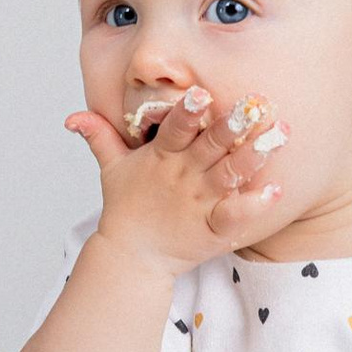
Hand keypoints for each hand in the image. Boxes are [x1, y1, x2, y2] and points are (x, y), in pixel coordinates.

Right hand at [65, 85, 289, 277]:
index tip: (202, 94)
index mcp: (161, 159)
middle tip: (255, 105)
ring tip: (278, 136)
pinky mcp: (213, 229)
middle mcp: (183, 178)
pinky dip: (254, 205)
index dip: (187, 113)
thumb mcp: (111, 169)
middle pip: (209, 147)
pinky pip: (236, 216)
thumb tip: (73, 116)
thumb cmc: (127, 207)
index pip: (174, 130)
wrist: (131, 257)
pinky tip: (275, 191)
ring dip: (253, 156)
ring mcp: (200, 203)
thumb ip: (98, 137)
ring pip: (229, 175)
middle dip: (232, 126)